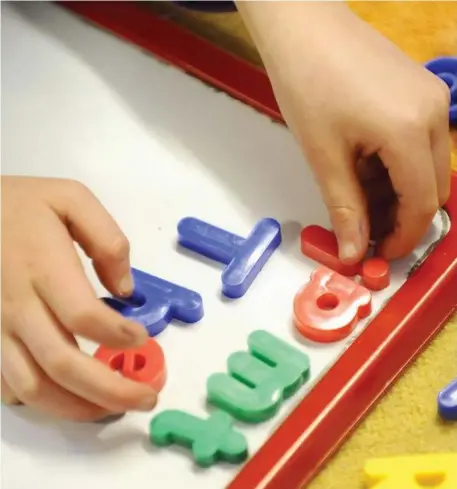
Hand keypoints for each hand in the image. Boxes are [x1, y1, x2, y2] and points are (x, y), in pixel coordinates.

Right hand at [1, 176, 156, 420]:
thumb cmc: (19, 204)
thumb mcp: (70, 198)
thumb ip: (107, 239)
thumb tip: (125, 289)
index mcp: (42, 267)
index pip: (83, 316)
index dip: (118, 335)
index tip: (143, 338)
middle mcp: (17, 305)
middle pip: (62, 363)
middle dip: (110, 389)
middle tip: (147, 398)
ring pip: (33, 385)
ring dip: (77, 407)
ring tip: (114, 408)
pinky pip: (8, 383)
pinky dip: (40, 401)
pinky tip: (67, 399)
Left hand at [238, 1, 450, 261]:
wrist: (303, 27)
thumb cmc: (307, 84)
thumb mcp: (324, 157)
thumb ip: (345, 209)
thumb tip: (353, 253)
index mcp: (410, 131)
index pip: (422, 204)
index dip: (402, 238)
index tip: (377, 254)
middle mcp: (435, 114)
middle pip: (432, 188)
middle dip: (400, 217)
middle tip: (364, 230)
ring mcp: (432, 98)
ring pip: (427, 167)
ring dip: (397, 192)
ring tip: (356, 197)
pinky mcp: (421, 90)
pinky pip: (420, 142)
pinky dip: (396, 166)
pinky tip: (365, 167)